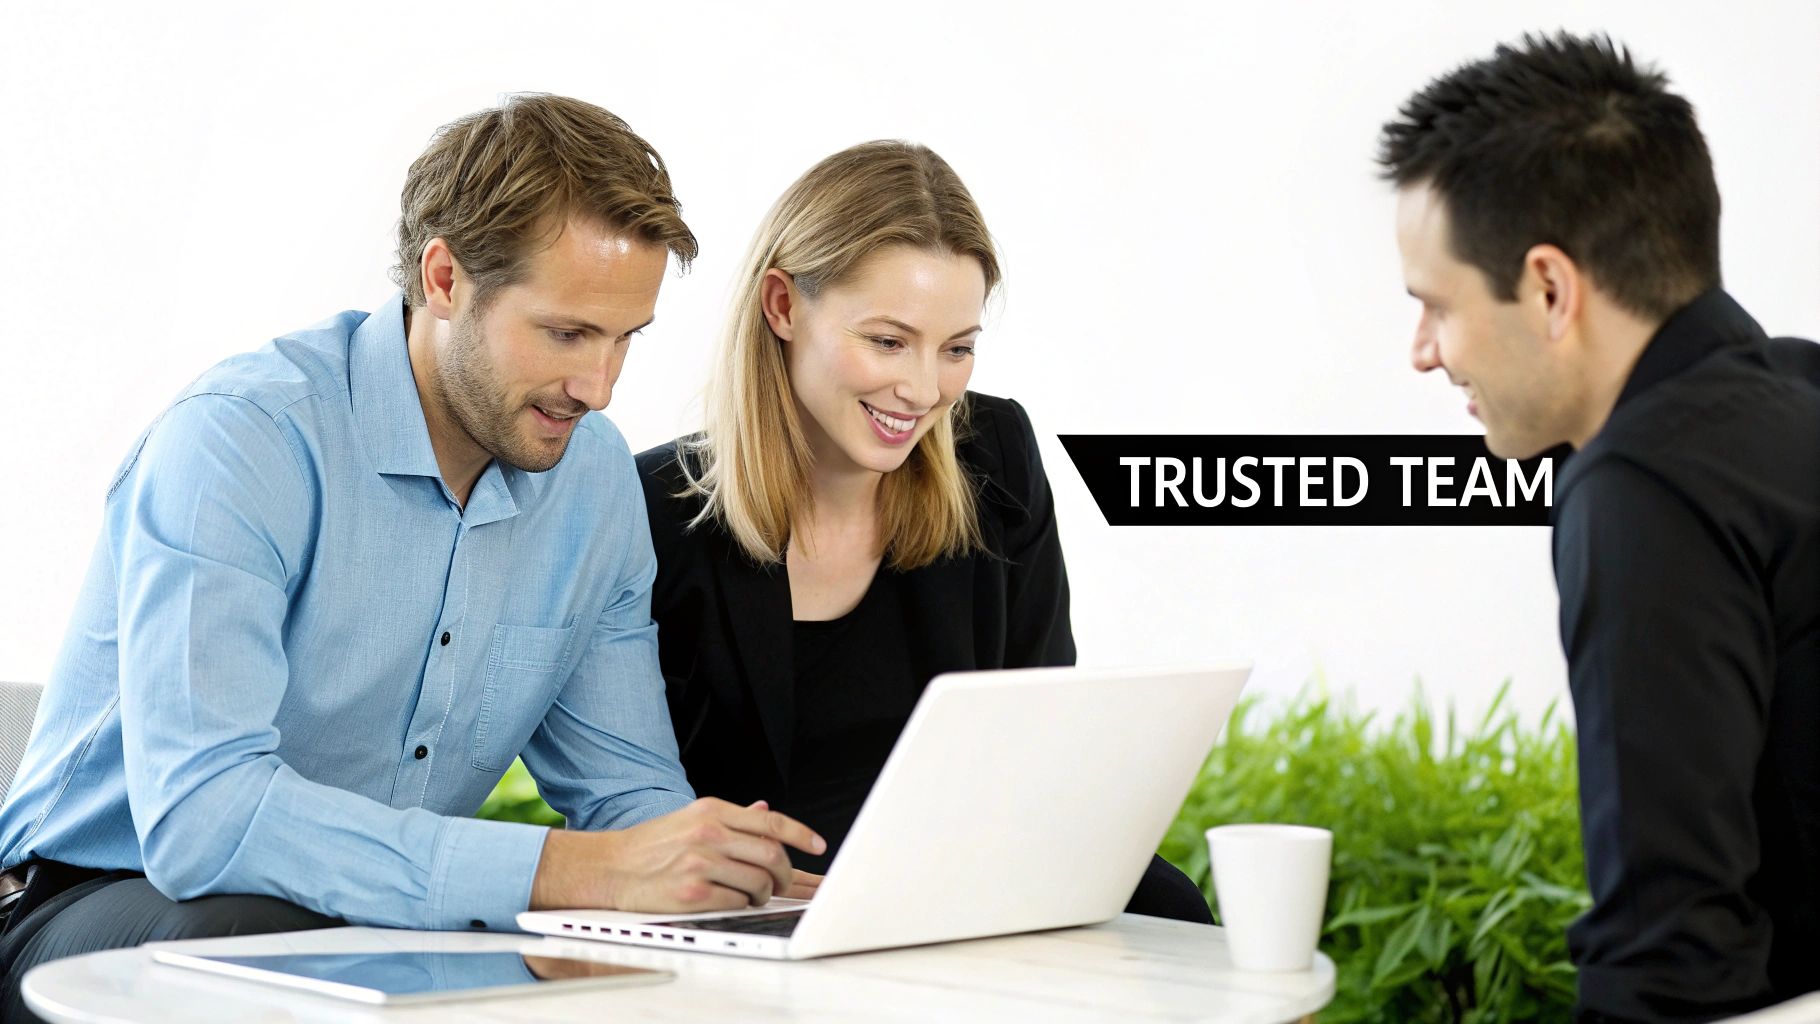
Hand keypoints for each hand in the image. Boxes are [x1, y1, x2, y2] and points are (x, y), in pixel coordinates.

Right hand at [530, 797, 824, 913]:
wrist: (610, 867)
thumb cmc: (651, 845)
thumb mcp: (690, 818)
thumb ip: (731, 817)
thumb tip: (765, 811)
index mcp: (711, 811)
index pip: (771, 822)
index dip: (802, 834)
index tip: (818, 845)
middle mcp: (708, 833)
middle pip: (771, 853)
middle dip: (784, 872)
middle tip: (780, 882)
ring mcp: (700, 862)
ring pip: (758, 880)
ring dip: (763, 892)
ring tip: (752, 893)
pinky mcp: (692, 892)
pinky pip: (737, 901)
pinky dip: (741, 904)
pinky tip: (731, 900)